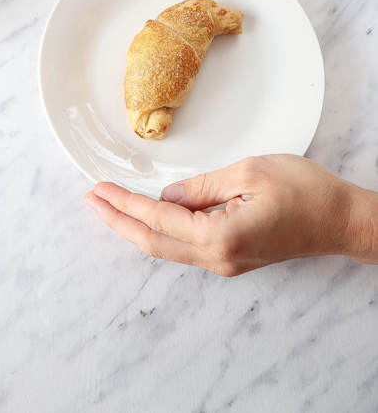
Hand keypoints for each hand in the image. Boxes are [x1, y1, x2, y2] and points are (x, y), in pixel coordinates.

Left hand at [85, 154, 377, 274]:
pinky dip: (160, 231)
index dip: (124, 204)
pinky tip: (148, 216)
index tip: (98, 190)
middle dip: (119, 221)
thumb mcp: (248, 173)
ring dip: (136, 227)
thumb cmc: (305, 192)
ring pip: (168, 248)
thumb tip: (168, 197)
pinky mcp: (234, 256)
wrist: (342, 220)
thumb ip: (202, 187)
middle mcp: (218, 258)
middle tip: (92, 200)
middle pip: (154, 243)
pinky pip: (186, 246)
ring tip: (110, 205)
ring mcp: (226, 262)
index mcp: (218, 237)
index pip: (157, 221)